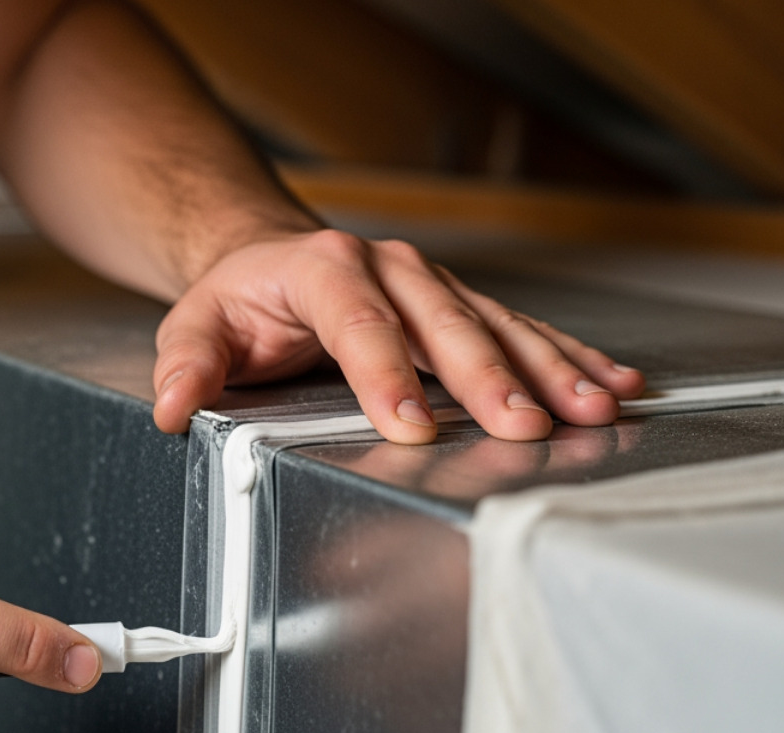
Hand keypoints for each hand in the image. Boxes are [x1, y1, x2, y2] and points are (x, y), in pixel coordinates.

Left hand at [150, 229, 645, 442]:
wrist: (270, 256)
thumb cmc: (240, 298)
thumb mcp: (196, 324)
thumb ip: (186, 365)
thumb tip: (173, 407)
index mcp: (325, 269)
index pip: (360, 324)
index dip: (387, 376)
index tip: (410, 425)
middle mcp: (390, 270)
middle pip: (445, 326)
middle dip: (488, 379)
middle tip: (523, 425)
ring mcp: (432, 285)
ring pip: (498, 327)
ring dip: (548, 369)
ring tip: (591, 408)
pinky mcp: (459, 305)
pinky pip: (522, 329)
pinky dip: (567, 356)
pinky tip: (610, 380)